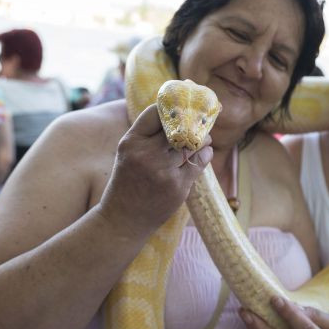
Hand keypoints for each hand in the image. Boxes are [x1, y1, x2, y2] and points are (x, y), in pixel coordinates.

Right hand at [97, 104, 212, 237]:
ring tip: (205, 137)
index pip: (155, 113)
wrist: (123, 220)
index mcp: (130, 143)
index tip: (183, 108)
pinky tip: (206, 152)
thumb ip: (147, 135)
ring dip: (202, 138)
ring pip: (191, 144)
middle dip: (192, 121)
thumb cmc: (127, 183)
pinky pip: (198, 163)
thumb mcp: (128, 154)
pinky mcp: (177, 186)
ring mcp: (163, 171)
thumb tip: (176, 114)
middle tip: (201, 119)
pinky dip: (205, 154)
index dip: (172, 108)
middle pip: (177, 126)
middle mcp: (146, 154)